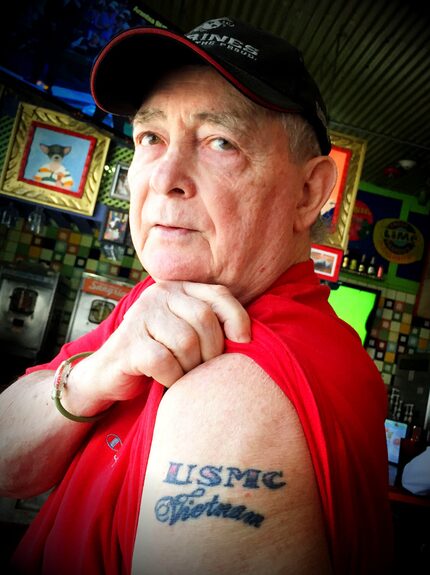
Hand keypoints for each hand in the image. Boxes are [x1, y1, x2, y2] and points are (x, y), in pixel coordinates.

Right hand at [77, 281, 250, 401]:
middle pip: (204, 318)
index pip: (218, 294)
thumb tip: (247, 337)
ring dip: (190, 367)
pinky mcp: (128, 343)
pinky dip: (172, 378)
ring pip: (186, 341)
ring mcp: (141, 316)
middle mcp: (158, 295)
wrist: (109, 374)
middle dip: (212, 350)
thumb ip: (211, 324)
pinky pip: (165, 362)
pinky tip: (166, 380)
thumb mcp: (186, 332)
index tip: (243, 342)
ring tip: (183, 374)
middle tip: (203, 368)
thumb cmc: (159, 354)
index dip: (237, 318)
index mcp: (177, 289)